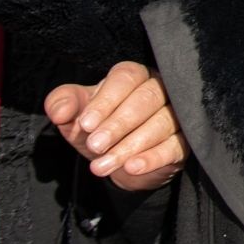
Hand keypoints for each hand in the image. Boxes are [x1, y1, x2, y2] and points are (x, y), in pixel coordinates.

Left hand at [46, 61, 187, 190]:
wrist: (120, 162)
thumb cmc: (100, 128)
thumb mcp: (76, 116)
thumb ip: (63, 105)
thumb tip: (58, 111)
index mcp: (134, 75)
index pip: (126, 78)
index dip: (106, 101)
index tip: (86, 124)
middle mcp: (160, 88)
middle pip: (146, 99)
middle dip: (118, 124)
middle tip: (94, 146)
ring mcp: (177, 114)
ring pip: (161, 123)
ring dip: (129, 146)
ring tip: (102, 166)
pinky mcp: (185, 141)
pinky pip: (174, 146)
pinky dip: (152, 158)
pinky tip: (132, 167)